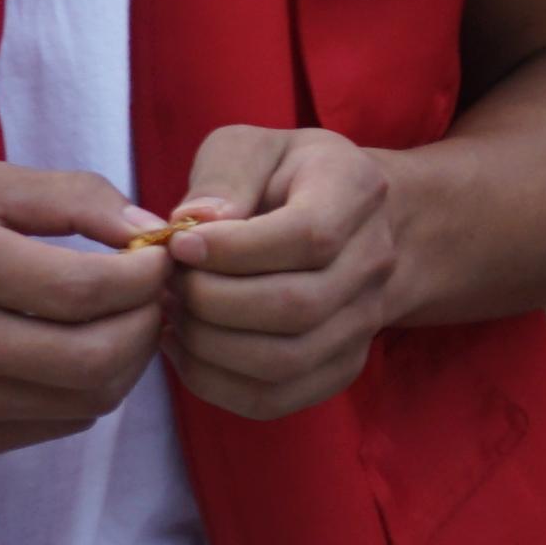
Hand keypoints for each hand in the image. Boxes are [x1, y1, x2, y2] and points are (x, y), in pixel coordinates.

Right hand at [0, 166, 169, 455]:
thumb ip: (69, 196)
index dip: (146, 275)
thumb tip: (146, 228)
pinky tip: (78, 352)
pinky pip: (55, 426)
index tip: (156, 255)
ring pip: (86, 401)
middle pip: (96, 358)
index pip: (88, 289)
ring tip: (123, 321)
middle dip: (147, 324)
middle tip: (152, 294)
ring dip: (128, 362)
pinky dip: (88, 392)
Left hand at [155, 124, 417, 421]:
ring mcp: (364, 321)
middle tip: (170, 283)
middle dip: (212, 301)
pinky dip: (215, 383)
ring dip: (209, 346)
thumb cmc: (286, 179)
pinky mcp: (340, 366)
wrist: (350, 224)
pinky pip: (274, 398)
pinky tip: (187, 348)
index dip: (235, 249)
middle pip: (297, 307)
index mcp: (357, 192)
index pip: (310, 236)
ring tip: (175, 314)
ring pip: (285, 361)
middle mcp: (375, 262)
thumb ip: (225, 173)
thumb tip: (196, 223)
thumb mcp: (254, 146)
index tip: (180, 244)